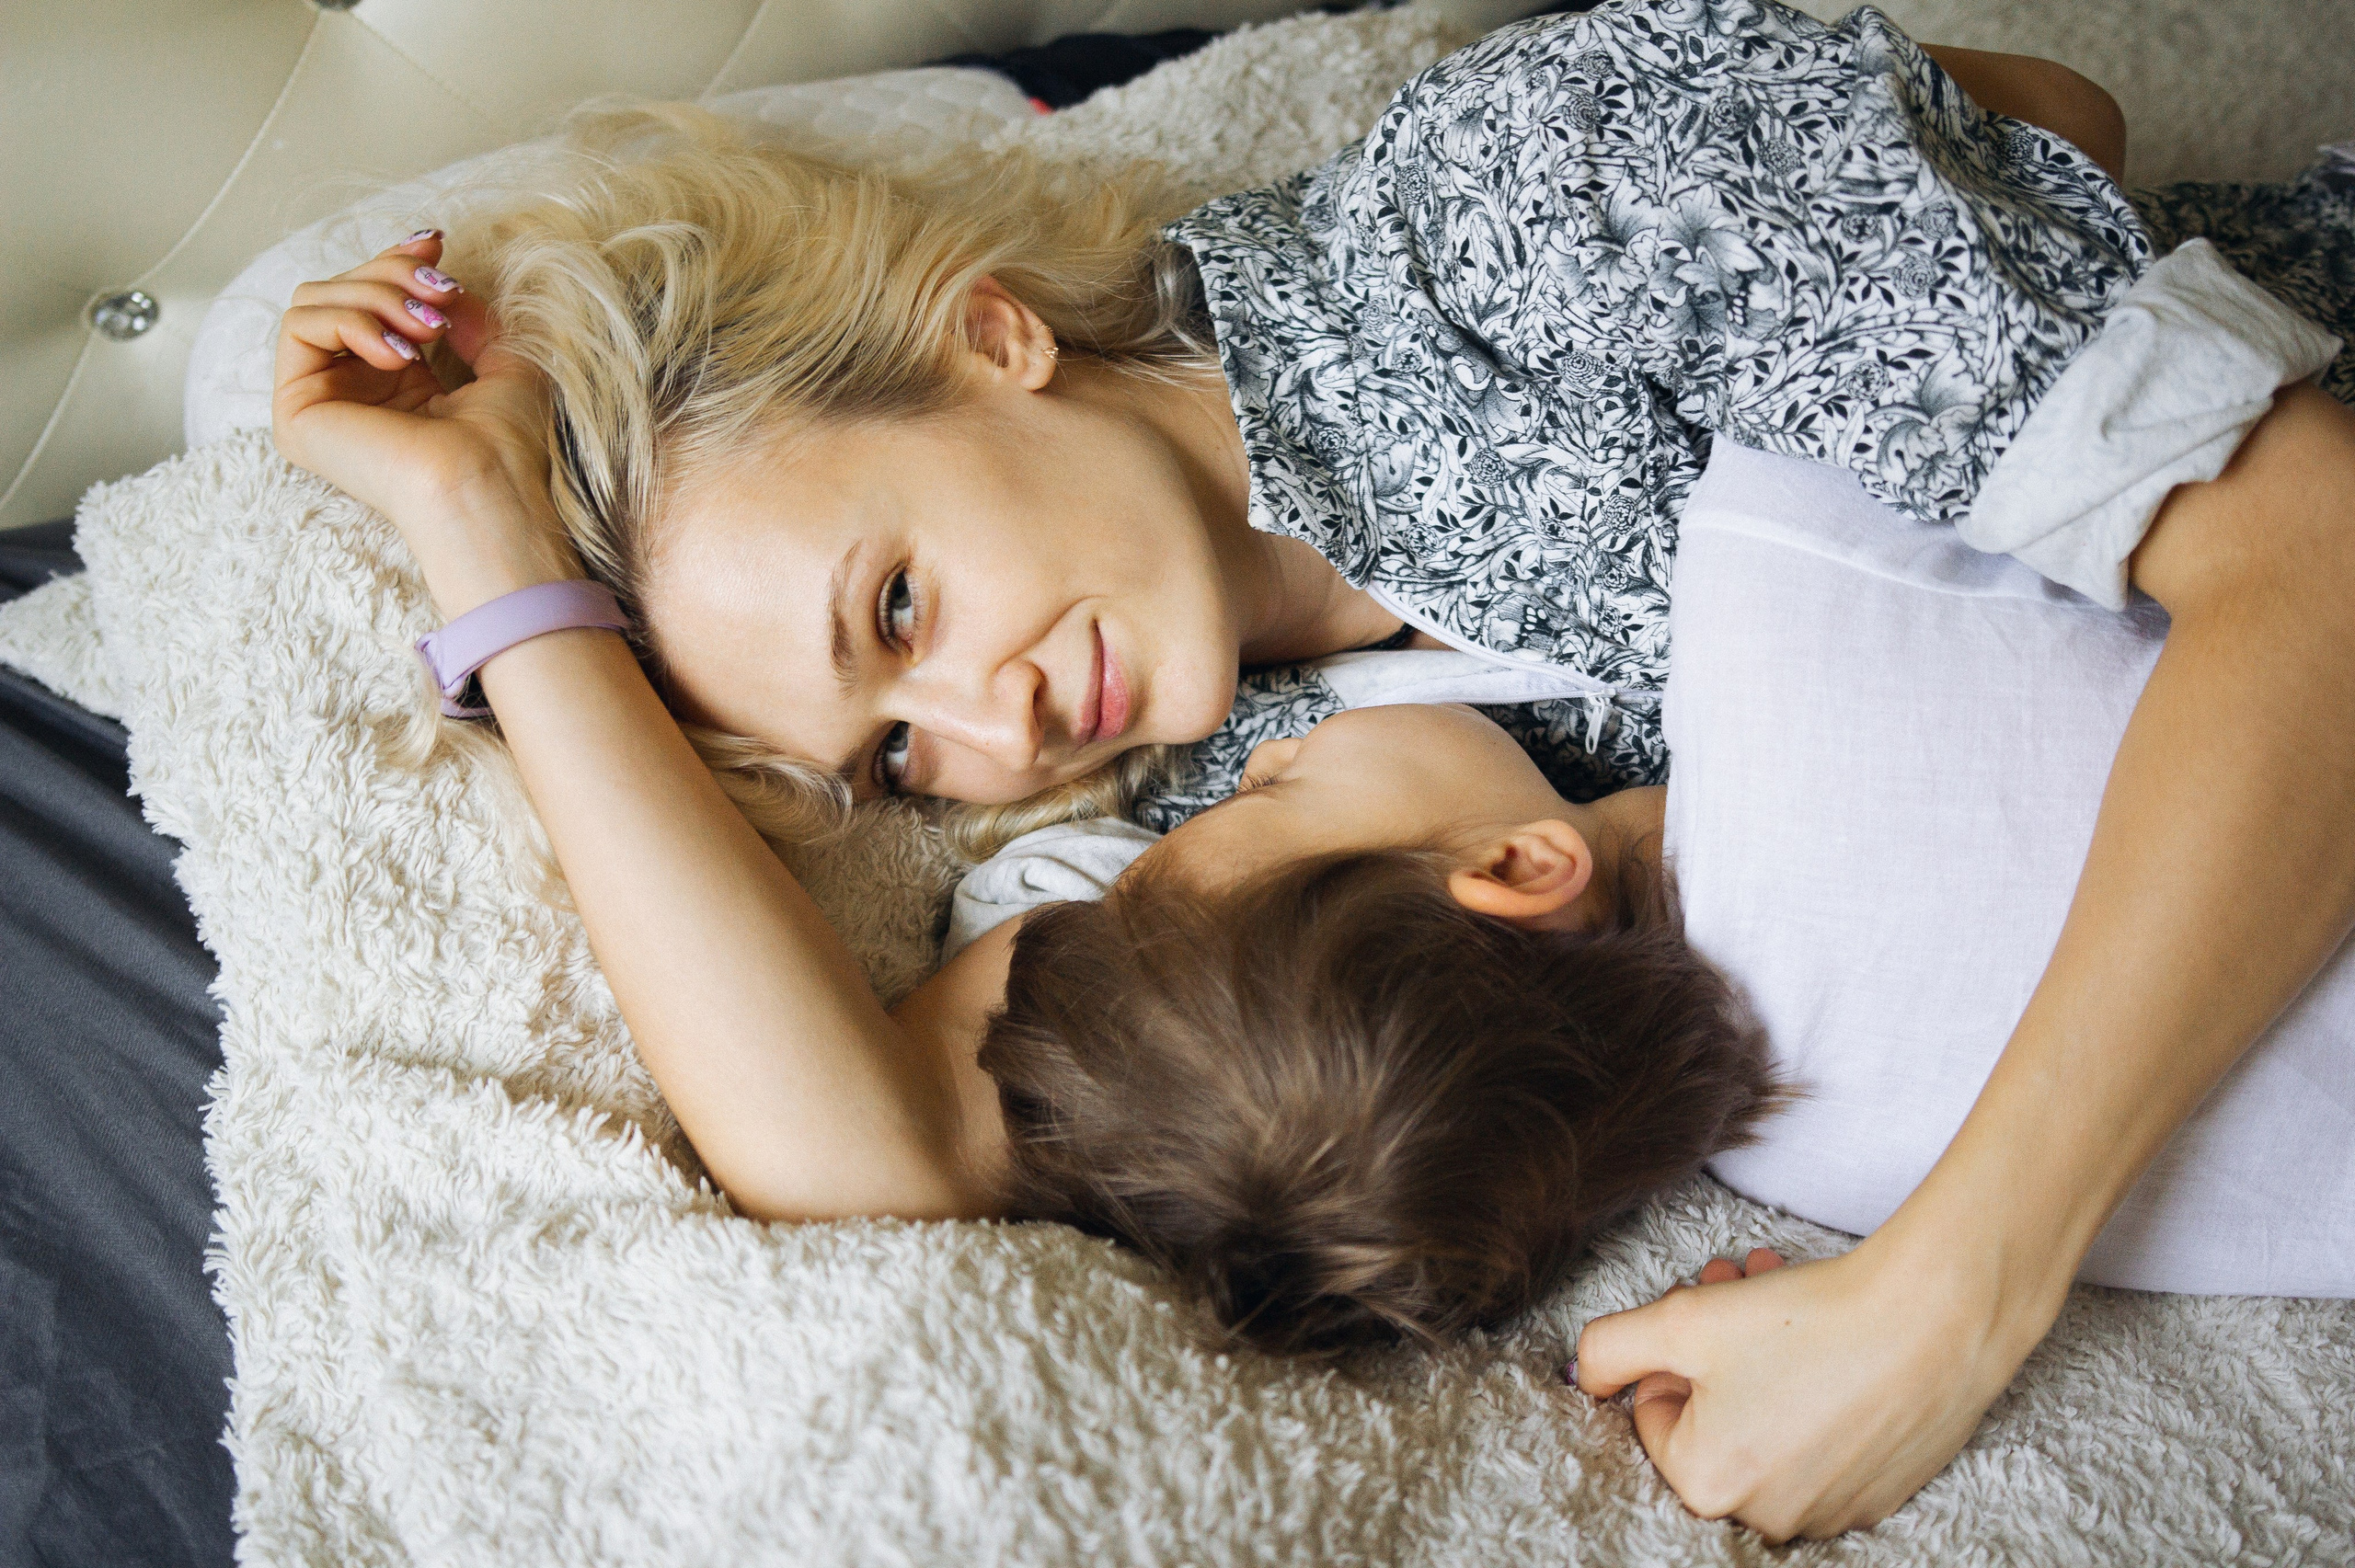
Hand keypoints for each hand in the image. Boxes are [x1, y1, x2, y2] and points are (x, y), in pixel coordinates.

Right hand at [271, 231, 575, 612]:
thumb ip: (468, 316)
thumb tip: (441, 282)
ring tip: (428, 330)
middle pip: (342, 288)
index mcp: (396, 383)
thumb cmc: (506, 442)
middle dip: (395, 275)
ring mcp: (319, 400)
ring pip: (318, 298)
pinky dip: (353, 322)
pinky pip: (300, 325)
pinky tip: (400, 357)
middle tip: (443, 295)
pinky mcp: (294, 411)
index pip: (370, 297)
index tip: (437, 242)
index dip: (398, 259)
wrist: (488, 487)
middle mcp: (351, 390)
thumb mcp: (503, 360)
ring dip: (378, 297)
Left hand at [1574, 1232, 2040, 1541]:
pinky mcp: (1879, 1491)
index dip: (1672, 1347)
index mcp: (1707, 1485)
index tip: (1704, 1299)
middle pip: (1709, 1414)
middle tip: (1735, 1281)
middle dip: (1713, 1342)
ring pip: (1764, 1421)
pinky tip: (1830, 1334)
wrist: (1938, 1321)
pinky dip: (1814, 1388)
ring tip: (1781, 1290)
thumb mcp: (1679, 1320)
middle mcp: (1766, 1515)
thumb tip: (1586, 1376)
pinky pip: (1821, 1441)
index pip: (1652, 1411)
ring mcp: (1828, 1509)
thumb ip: (1608, 1349)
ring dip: (1759, 1354)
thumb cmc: (1804, 1321)